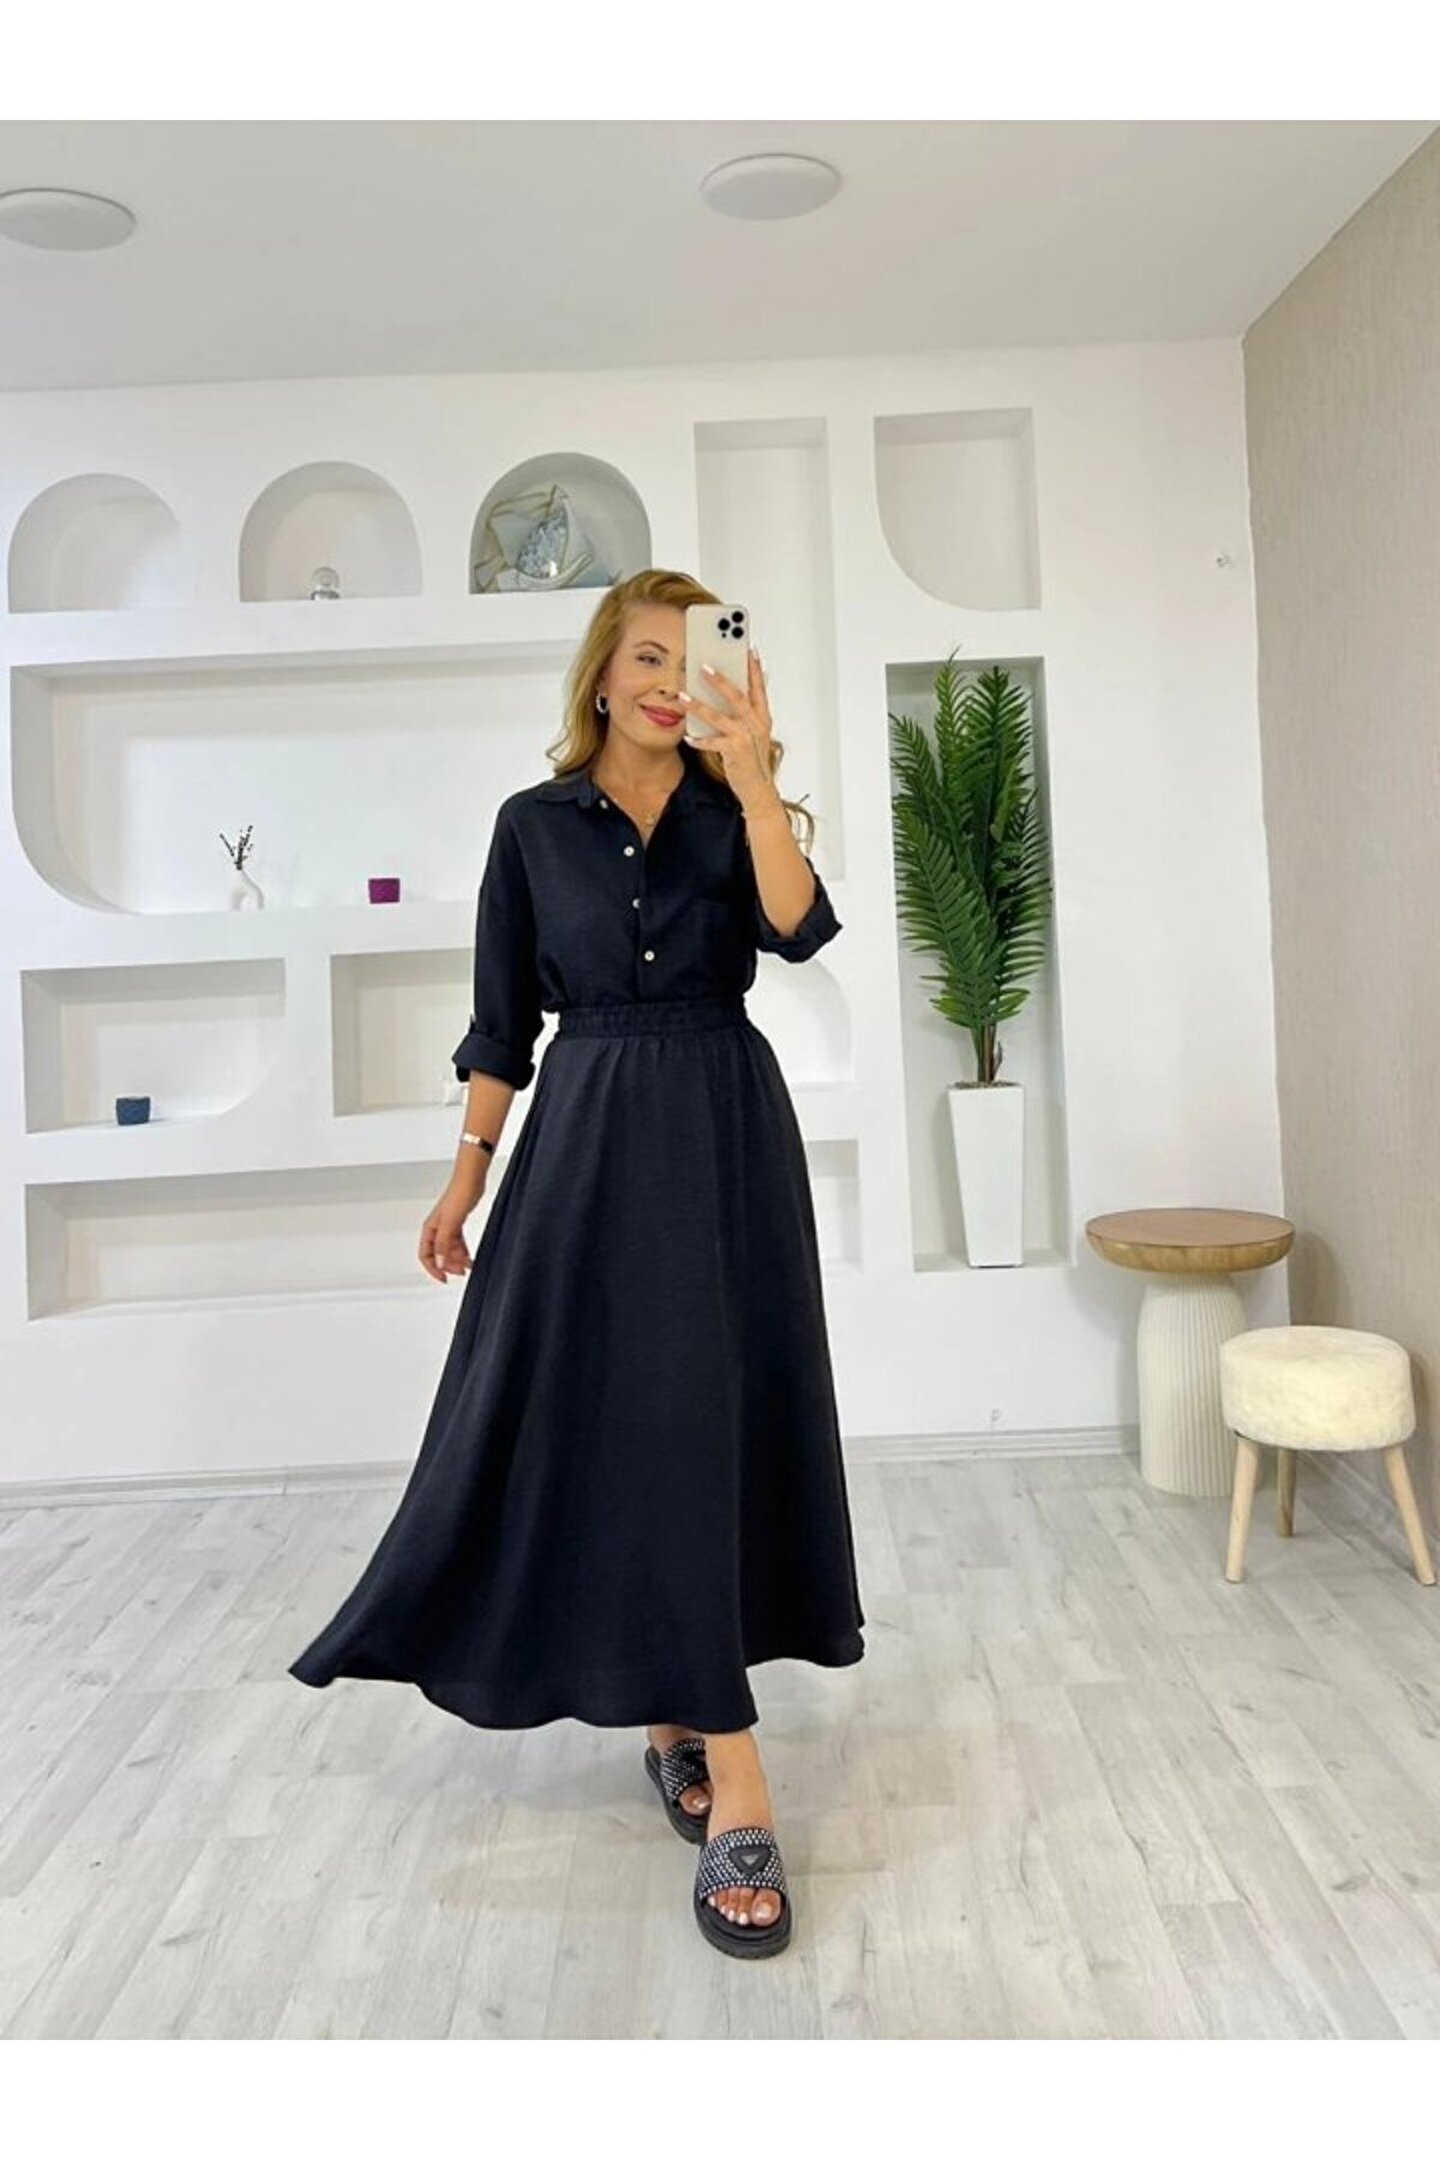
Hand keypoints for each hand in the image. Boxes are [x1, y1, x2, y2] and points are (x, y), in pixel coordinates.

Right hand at [418, 1182, 482, 1281]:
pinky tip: (469, 1257)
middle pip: (438, 1255)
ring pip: (448, 1249)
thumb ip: (444, 1244)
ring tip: (468, 1266)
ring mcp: (447, 1227)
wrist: (471, 1181)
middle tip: (461, 1272)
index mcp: (430, 1229)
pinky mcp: (457, 1223)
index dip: (433, 1269)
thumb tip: (439, 1263)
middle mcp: (436, 1229)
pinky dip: (462, 1251)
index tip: (444, 1278)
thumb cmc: (459, 1195)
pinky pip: (457, 1243)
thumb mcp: (450, 1224)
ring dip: (457, 1259)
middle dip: (448, 1265)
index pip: (425, 1255)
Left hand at [678, 650, 782, 812]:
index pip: (759, 687)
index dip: (754, 667)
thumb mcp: (754, 734)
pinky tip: (686, 736)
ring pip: (719, 717)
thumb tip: (729, 693)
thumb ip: (745, 714)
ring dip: (699, 705)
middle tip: (703, 665)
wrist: (759, 791)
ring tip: (682, 696)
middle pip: (737, 696)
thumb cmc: (752, 761)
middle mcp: (756, 724)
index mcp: (762, 717)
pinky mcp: (735, 752)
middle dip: (720, 680)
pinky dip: (699, 739)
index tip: (748, 648)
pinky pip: (712, 742)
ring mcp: (746, 738)